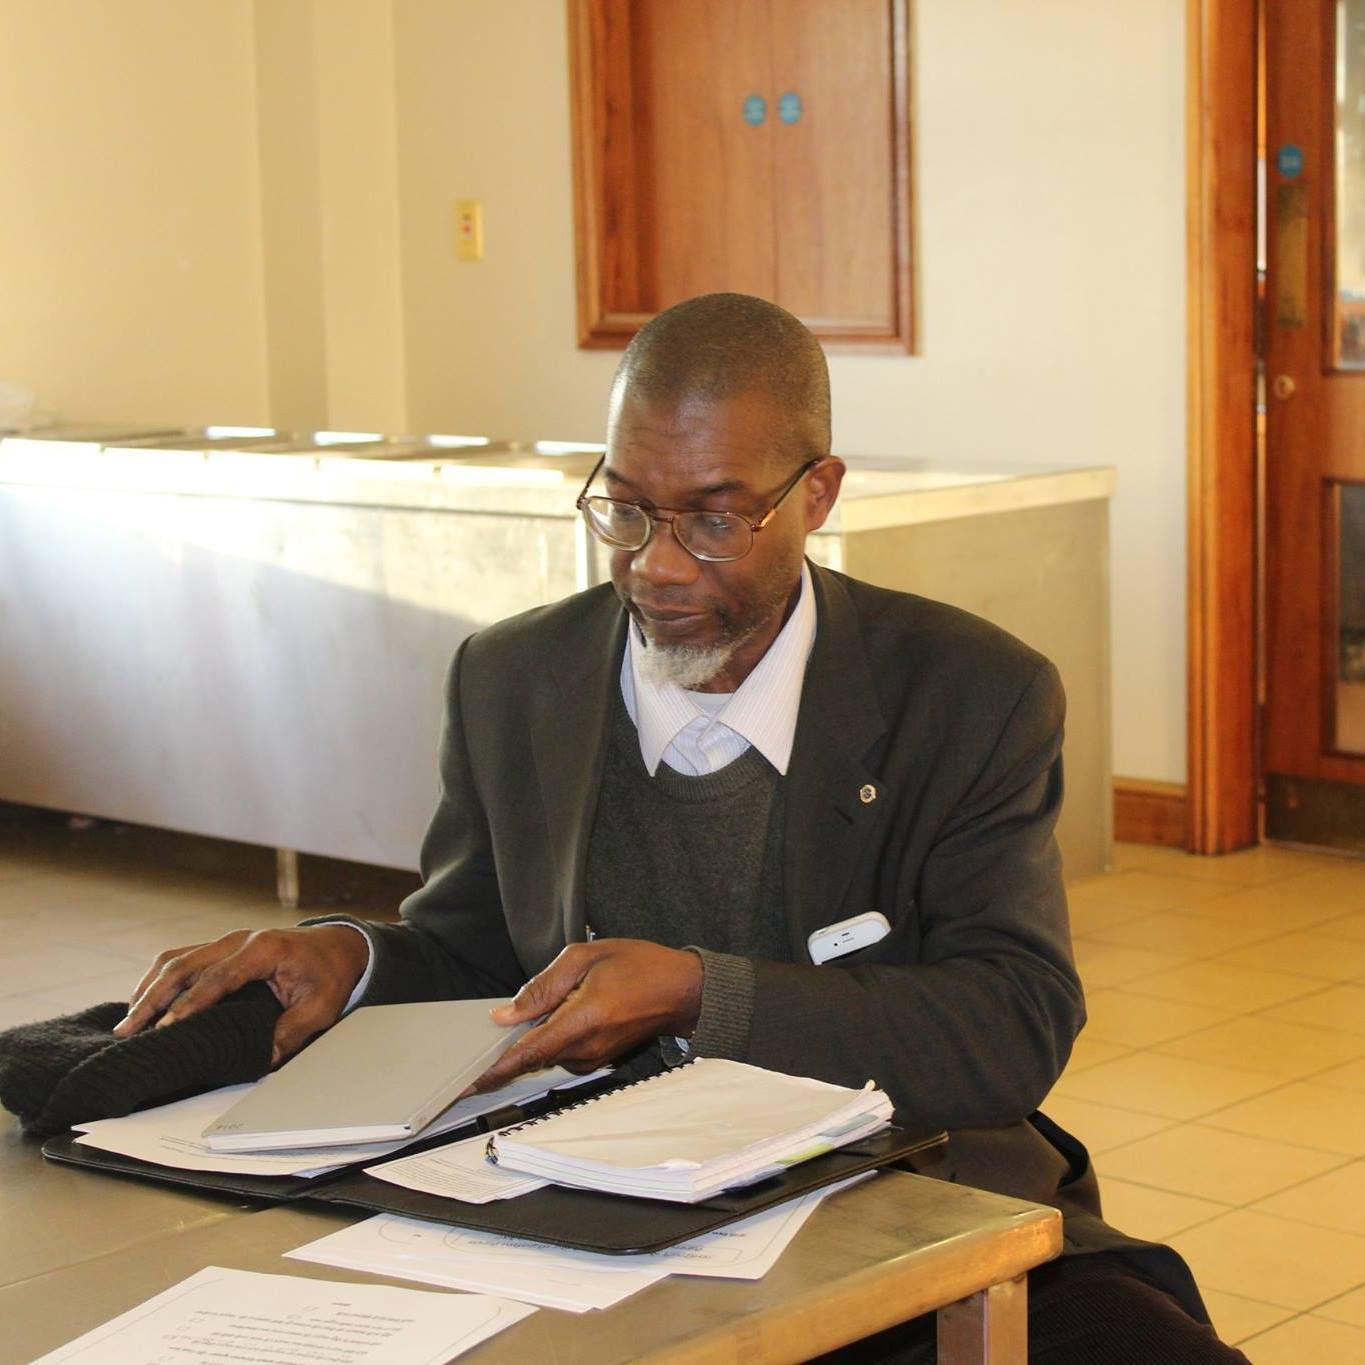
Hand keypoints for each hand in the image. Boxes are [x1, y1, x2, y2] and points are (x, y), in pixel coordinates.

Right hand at [112, 924, 370, 1065]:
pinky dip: (159, 979)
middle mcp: (239, 940)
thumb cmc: (330, 974)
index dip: (190, 1003)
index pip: (217, 977)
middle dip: (154, 998)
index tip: (165, 1027)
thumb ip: (292, 1031)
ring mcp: (227, 941)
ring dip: (149, 988)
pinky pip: (182, 958)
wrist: (339, 946)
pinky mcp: (221, 948)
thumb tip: (264, 1058)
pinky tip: (144, 1002)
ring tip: (126, 1021)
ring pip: (176, 960)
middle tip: (129, 1030)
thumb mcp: (322, 1006)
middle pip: (185, 966)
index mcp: (264, 949)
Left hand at [471, 939, 702, 1091]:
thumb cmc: (640, 966)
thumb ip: (543, 986)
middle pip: (533, 1054)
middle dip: (512, 1042)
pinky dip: (554, 1035)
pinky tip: (567, 1009)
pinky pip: (563, 1050)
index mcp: (581, 1021)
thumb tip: (506, 1013)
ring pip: (547, 1051)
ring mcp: (593, 1057)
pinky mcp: (598, 1058)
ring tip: (557, 1000)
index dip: (494, 1070)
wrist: (682, 990)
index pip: (527, 1053)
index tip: (467, 1084)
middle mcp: (585, 1048)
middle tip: (498, 1025)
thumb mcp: (586, 958)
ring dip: (539, 1033)